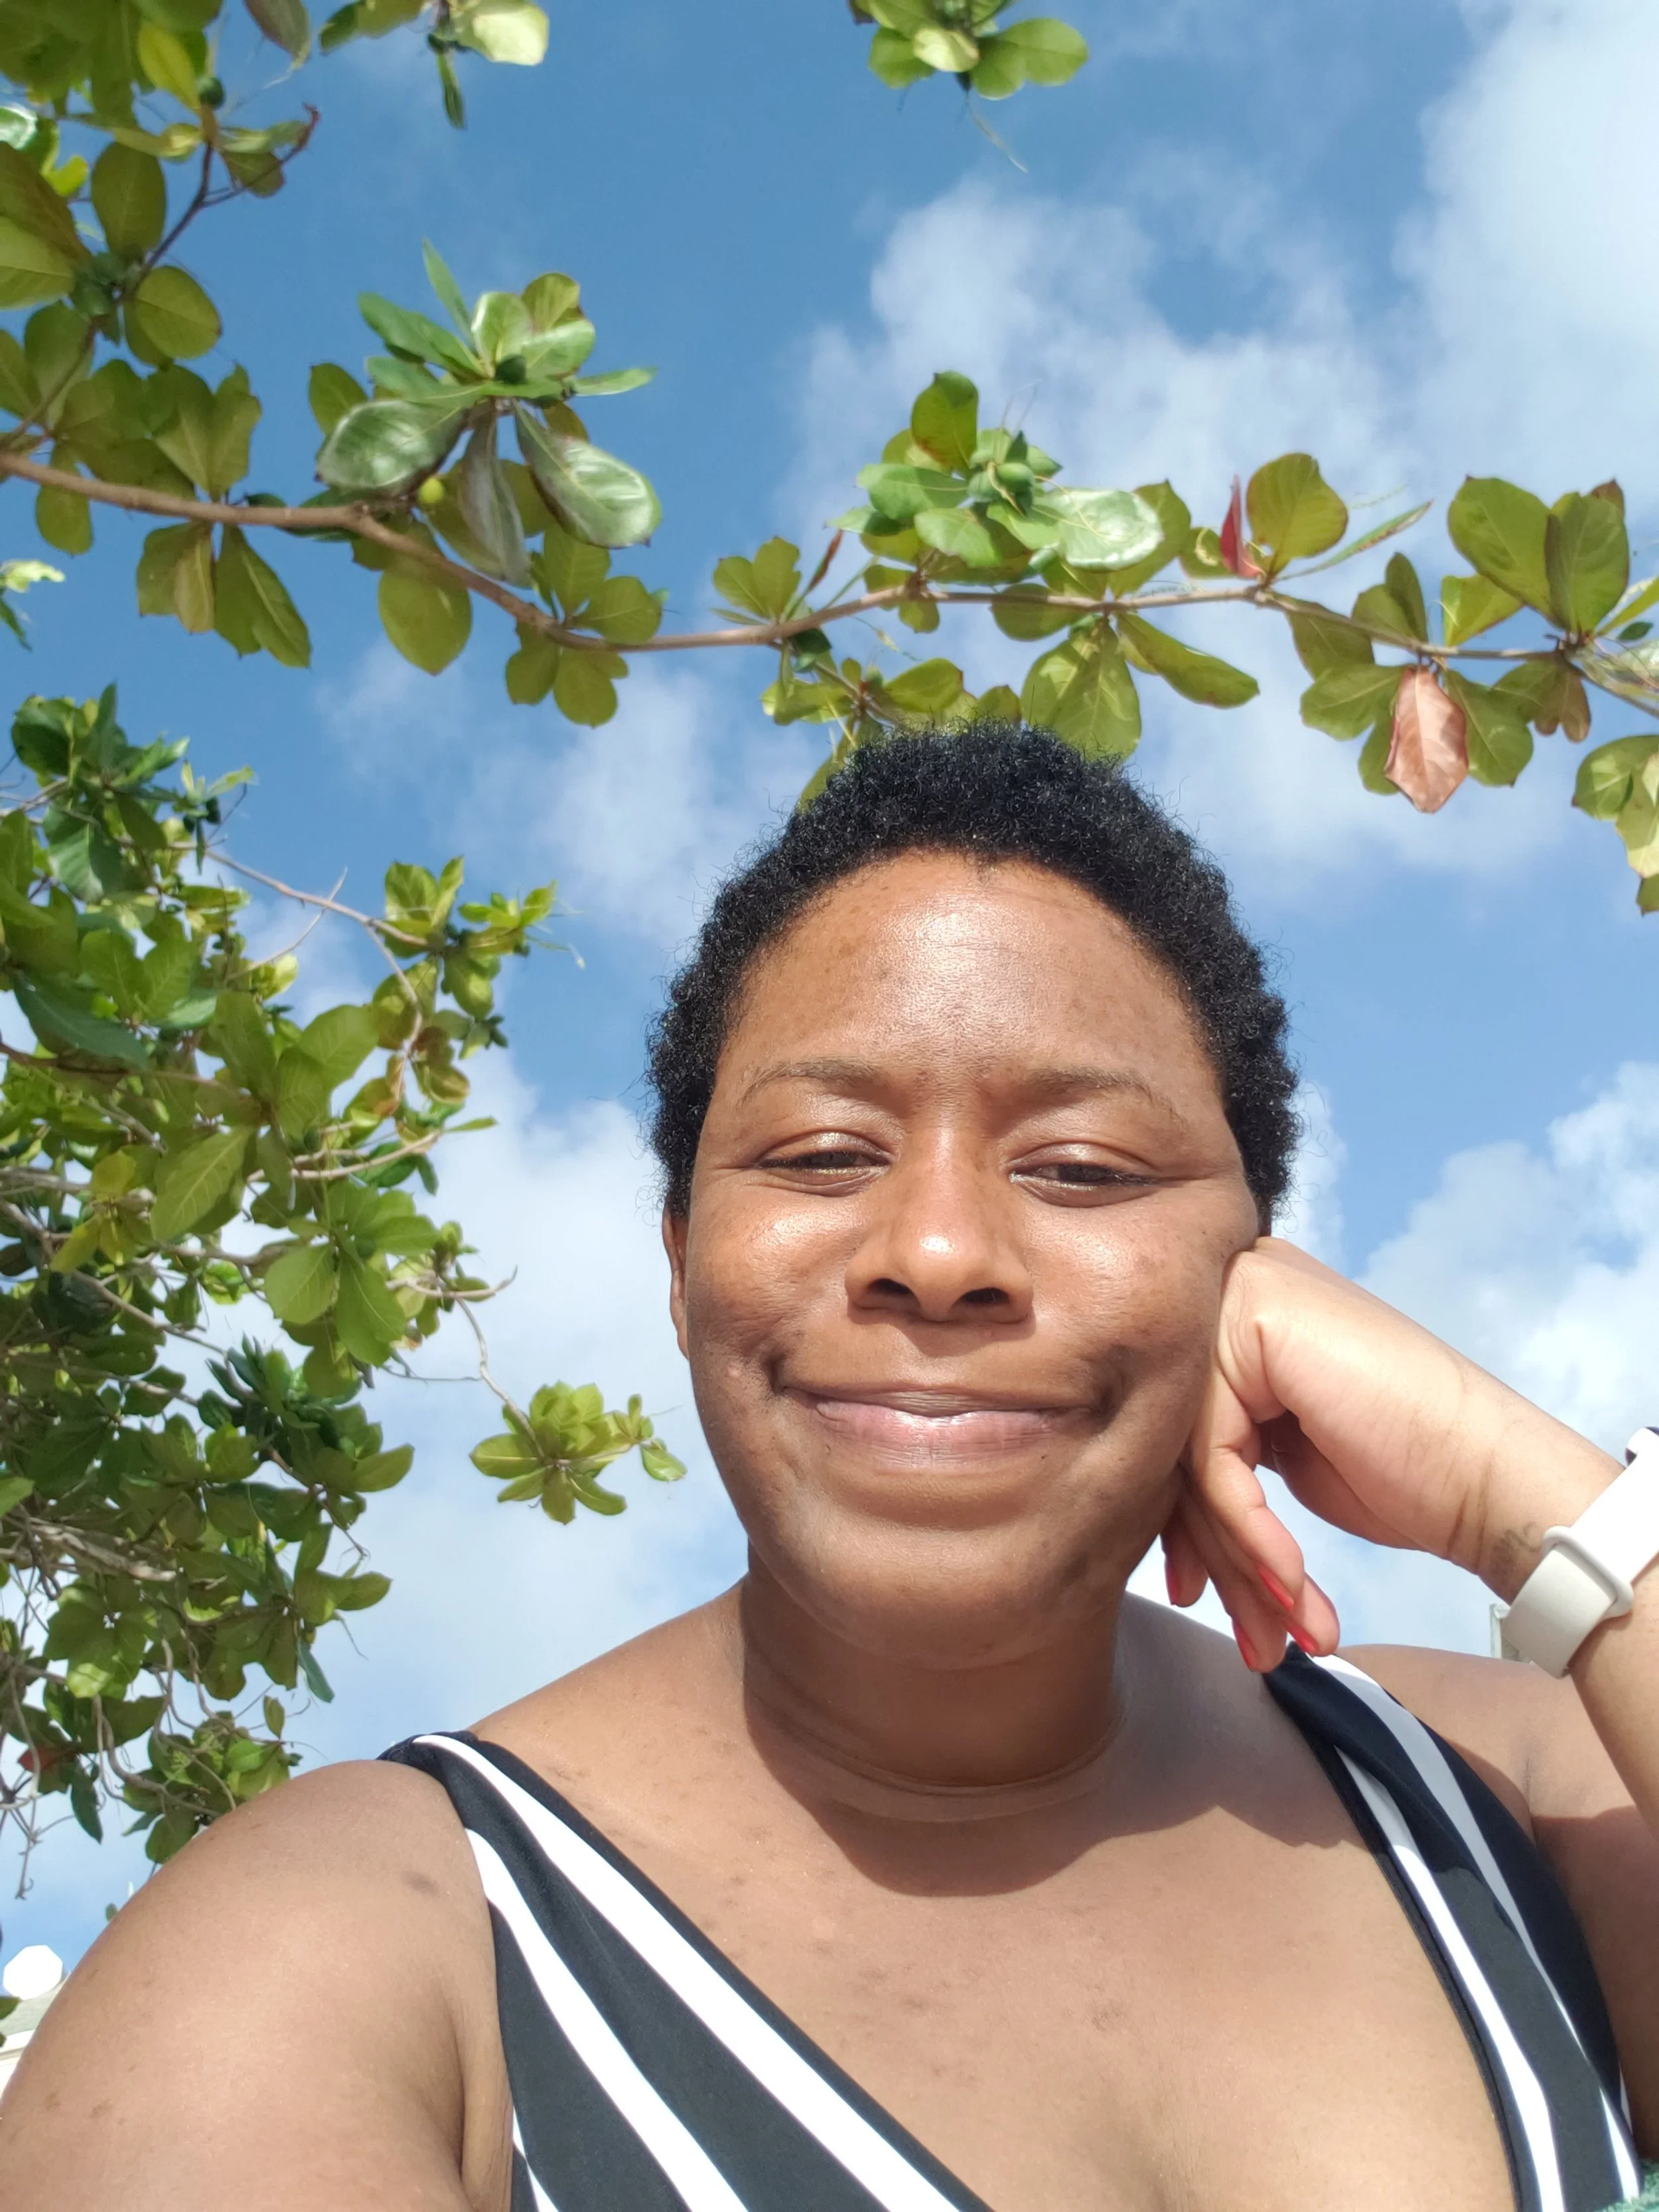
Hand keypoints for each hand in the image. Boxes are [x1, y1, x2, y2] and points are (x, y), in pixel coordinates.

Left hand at [1162, 1238, 1620, 1671]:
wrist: (1493, 1477)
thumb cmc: (1404, 1470)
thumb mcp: (1280, 1452)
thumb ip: (1207, 1448)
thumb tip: (1121, 1495)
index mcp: (1233, 1312)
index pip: (1174, 1430)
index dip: (1191, 1526)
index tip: (1203, 1598)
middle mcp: (1232, 1287)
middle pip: (1179, 1443)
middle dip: (1216, 1556)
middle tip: (1251, 1637)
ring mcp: (1243, 1293)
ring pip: (1193, 1457)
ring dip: (1240, 1565)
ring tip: (1276, 1638)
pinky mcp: (1256, 1320)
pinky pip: (1218, 1458)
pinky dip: (1254, 1537)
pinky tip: (1291, 1592)